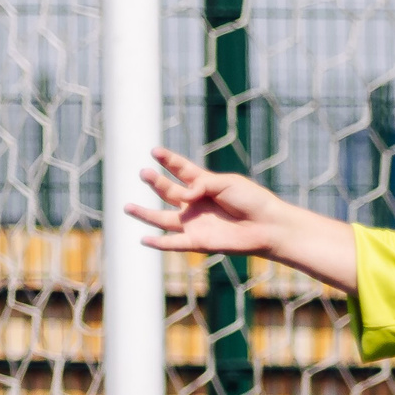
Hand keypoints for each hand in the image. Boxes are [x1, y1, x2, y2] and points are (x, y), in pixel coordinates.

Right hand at [125, 147, 288, 255]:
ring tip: (127, 207)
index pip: (181, 169)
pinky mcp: (198, 241)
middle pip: (168, 191)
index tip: (154, 151)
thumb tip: (183, 195)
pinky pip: (174, 243)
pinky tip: (143, 240)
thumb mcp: (227, 183)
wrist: (266, 226)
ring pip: (163, 218)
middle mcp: (195, 203)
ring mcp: (194, 222)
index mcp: (204, 184)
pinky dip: (158, 243)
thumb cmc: (252, 200)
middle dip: (155, 182)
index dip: (168, 160)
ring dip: (145, 214)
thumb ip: (203, 184)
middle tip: (143, 172)